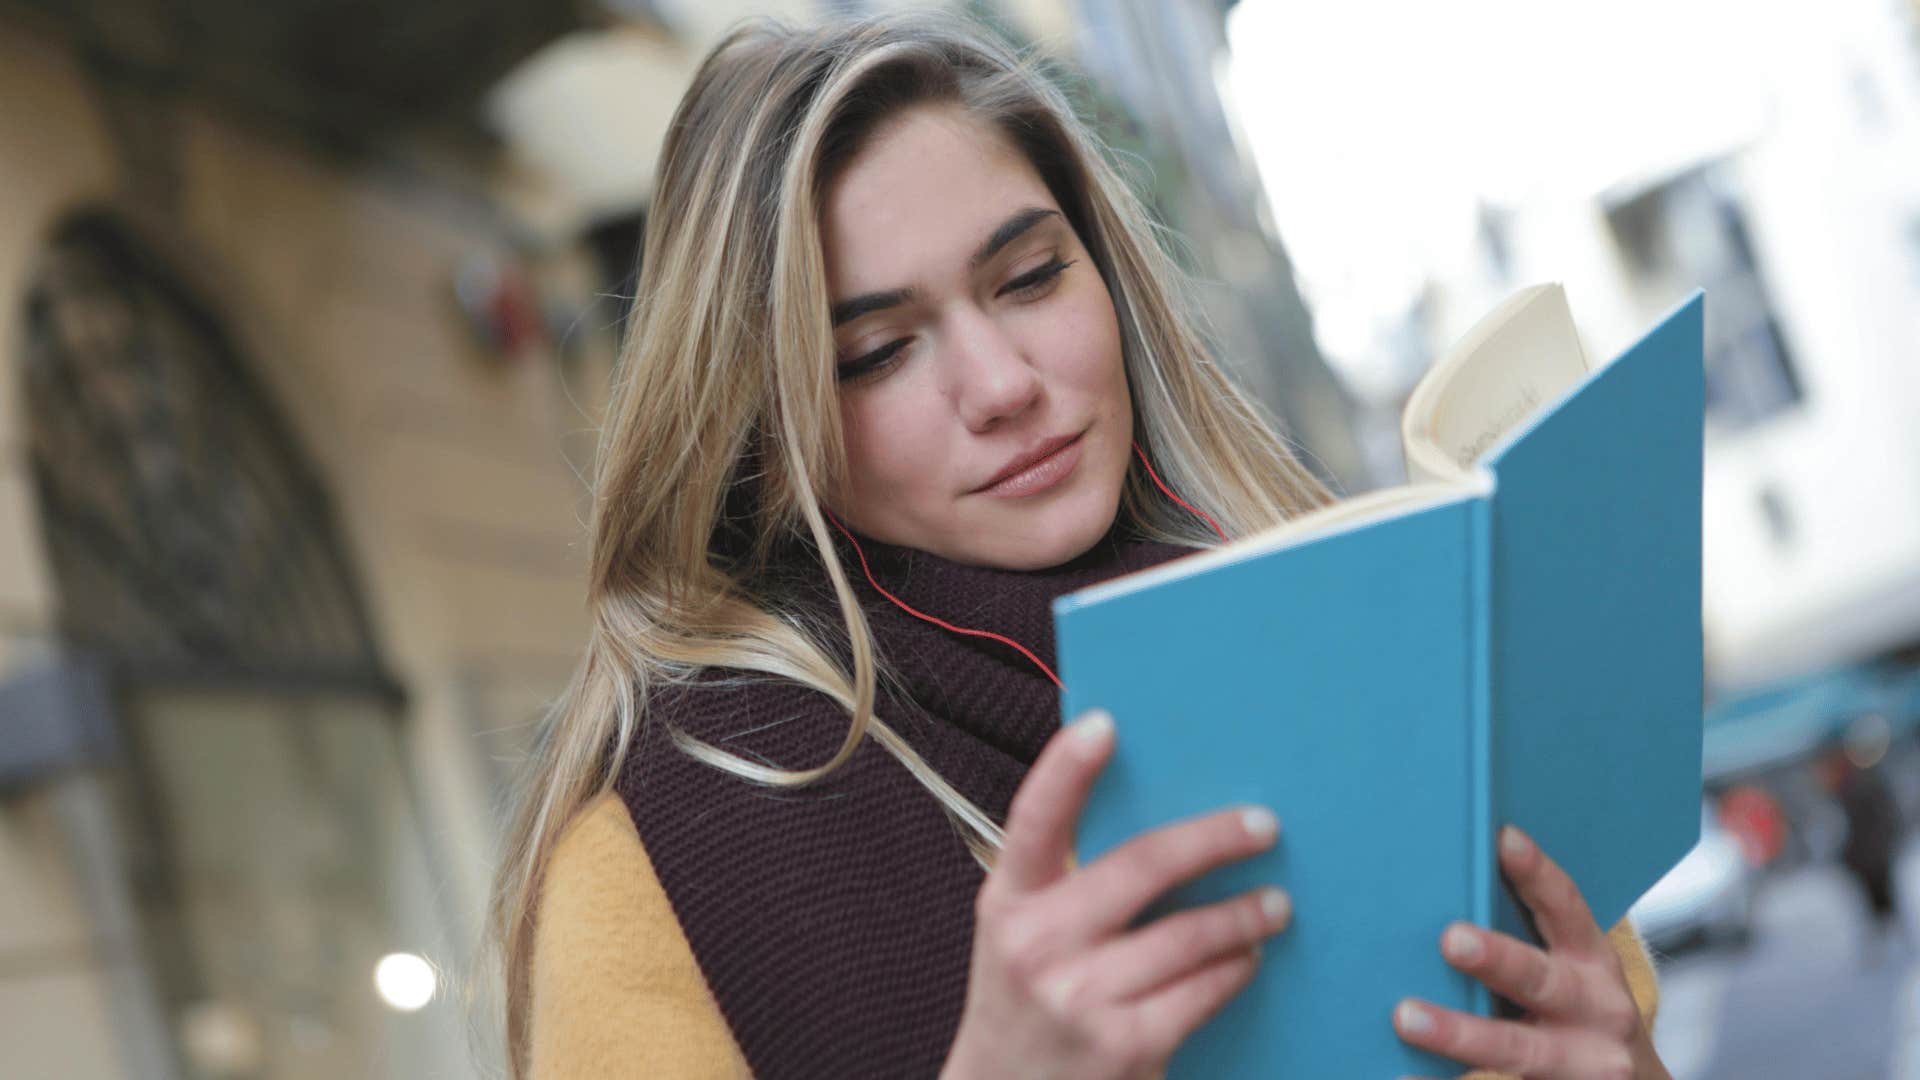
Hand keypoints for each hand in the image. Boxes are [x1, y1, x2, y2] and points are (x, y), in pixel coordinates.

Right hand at [941, 709, 1291, 1079]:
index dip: (1066, 768)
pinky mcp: (1124, 1046)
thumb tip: (1162, 820)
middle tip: (1264, 825)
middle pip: (1143, 866)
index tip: (1105, 724)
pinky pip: (1202, 990)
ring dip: (1244, 914)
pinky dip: (1233, 968)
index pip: (1033, 819)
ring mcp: (1081, 997)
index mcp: (1009, 902)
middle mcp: (1037, 944)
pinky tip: (1246, 958)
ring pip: (1188, 934)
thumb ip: (1068, 883)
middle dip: (1214, 840)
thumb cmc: (1025, 1002)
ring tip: (1275, 903)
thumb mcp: (1021, 934)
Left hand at [1392, 825, 1671, 1079]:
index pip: (1568, 908)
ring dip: (1460, 1034)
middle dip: (1497, 958)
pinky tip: (1400, 1076)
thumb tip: (1441, 890)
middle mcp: (1597, 1010)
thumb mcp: (1571, 972)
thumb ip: (1524, 938)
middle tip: (1449, 937)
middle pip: (1540, 980)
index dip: (1537, 873)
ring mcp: (1583, 1064)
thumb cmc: (1578, 1015)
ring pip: (1517, 1049)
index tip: (1502, 837)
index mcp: (1593, 962)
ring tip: (1405, 1017)